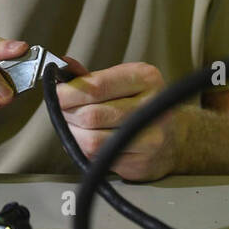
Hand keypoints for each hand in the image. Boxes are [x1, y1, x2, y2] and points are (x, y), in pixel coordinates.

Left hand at [54, 61, 177, 181]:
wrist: (172, 136)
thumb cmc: (139, 103)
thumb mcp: (121, 80)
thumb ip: (90, 77)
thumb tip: (61, 65)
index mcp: (145, 78)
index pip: (96, 86)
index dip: (69, 92)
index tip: (56, 94)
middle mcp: (151, 107)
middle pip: (91, 115)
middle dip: (68, 114)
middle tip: (64, 110)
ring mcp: (148, 137)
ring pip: (91, 140)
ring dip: (74, 134)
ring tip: (75, 126)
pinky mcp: (140, 162)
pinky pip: (97, 158)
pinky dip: (85, 149)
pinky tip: (90, 139)